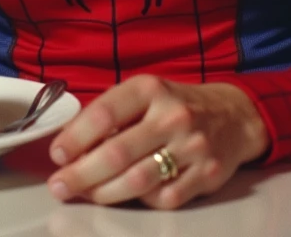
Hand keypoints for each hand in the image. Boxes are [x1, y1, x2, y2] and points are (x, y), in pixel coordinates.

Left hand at [47, 76, 268, 209]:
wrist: (233, 116)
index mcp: (151, 89)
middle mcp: (173, 115)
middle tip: (59, 186)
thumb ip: (114, 114)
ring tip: (84, 194)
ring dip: (103, 192)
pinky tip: (127, 196)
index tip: (57, 154)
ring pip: (137, 181)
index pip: (105, 113)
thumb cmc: (175, 105)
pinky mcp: (207, 175)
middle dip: (81, 173)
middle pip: (117, 153)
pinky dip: (140, 201)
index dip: (76, 136)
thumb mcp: (146, 94)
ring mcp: (192, 147)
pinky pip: (163, 198)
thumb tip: (72, 147)